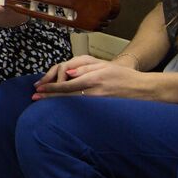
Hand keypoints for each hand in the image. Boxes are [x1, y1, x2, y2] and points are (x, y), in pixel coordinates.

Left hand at [32, 54, 157, 99]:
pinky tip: (61, 111)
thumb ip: (84, 68)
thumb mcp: (103, 65)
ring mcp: (98, 102)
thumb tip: (67, 73)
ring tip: (43, 106)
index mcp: (93, 78)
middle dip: (49, 97)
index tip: (39, 89)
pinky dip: (69, 110)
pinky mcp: (101, 110)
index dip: (51, 87)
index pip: (66, 84)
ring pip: (72, 105)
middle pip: (66, 96)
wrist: (142, 89)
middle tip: (34, 99)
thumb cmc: (121, 75)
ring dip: (56, 105)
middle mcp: (94, 91)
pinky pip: (82, 110)